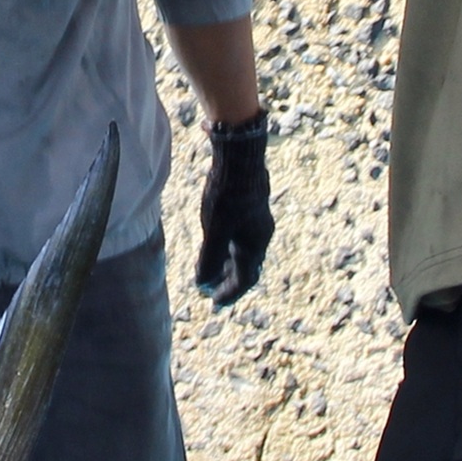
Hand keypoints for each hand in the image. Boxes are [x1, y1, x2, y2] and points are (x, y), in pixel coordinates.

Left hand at [196, 113, 273, 306]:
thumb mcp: (215, 230)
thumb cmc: (228, 195)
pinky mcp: (249, 208)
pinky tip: (216, 243)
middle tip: (211, 290)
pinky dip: (227, 247)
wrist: (241, 157)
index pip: (244, 278)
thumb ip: (209, 258)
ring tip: (211, 271)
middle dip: (227, 280)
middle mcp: (259, 235)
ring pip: (242, 251)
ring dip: (227, 264)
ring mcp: (255, 221)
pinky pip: (239, 237)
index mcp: (254, 245)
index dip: (229, 293)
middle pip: (245, 267)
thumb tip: (202, 283)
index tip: (214, 303)